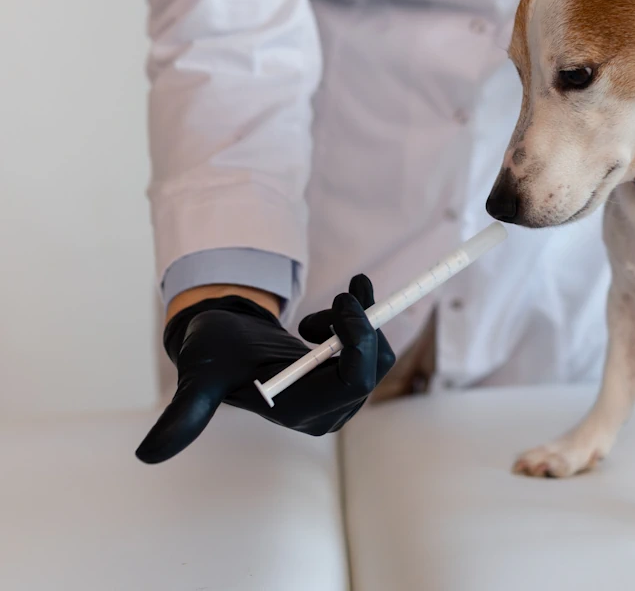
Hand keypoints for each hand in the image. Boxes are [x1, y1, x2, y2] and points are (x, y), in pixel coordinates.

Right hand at [136, 275, 395, 463]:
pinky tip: (356, 289)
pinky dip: (368, 311)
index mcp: (299, 412)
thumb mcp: (200, 377)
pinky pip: (374, 343)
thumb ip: (185, 414)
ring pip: (377, 353)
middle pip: (372, 368)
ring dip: (359, 319)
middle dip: (364, 326)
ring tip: (322, 308)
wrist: (224, 338)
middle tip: (345, 293)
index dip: (360, 343)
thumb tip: (146, 456)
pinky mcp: (346, 374)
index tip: (347, 304)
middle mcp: (325, 411)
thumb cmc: (211, 354)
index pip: (354, 385)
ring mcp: (339, 394)